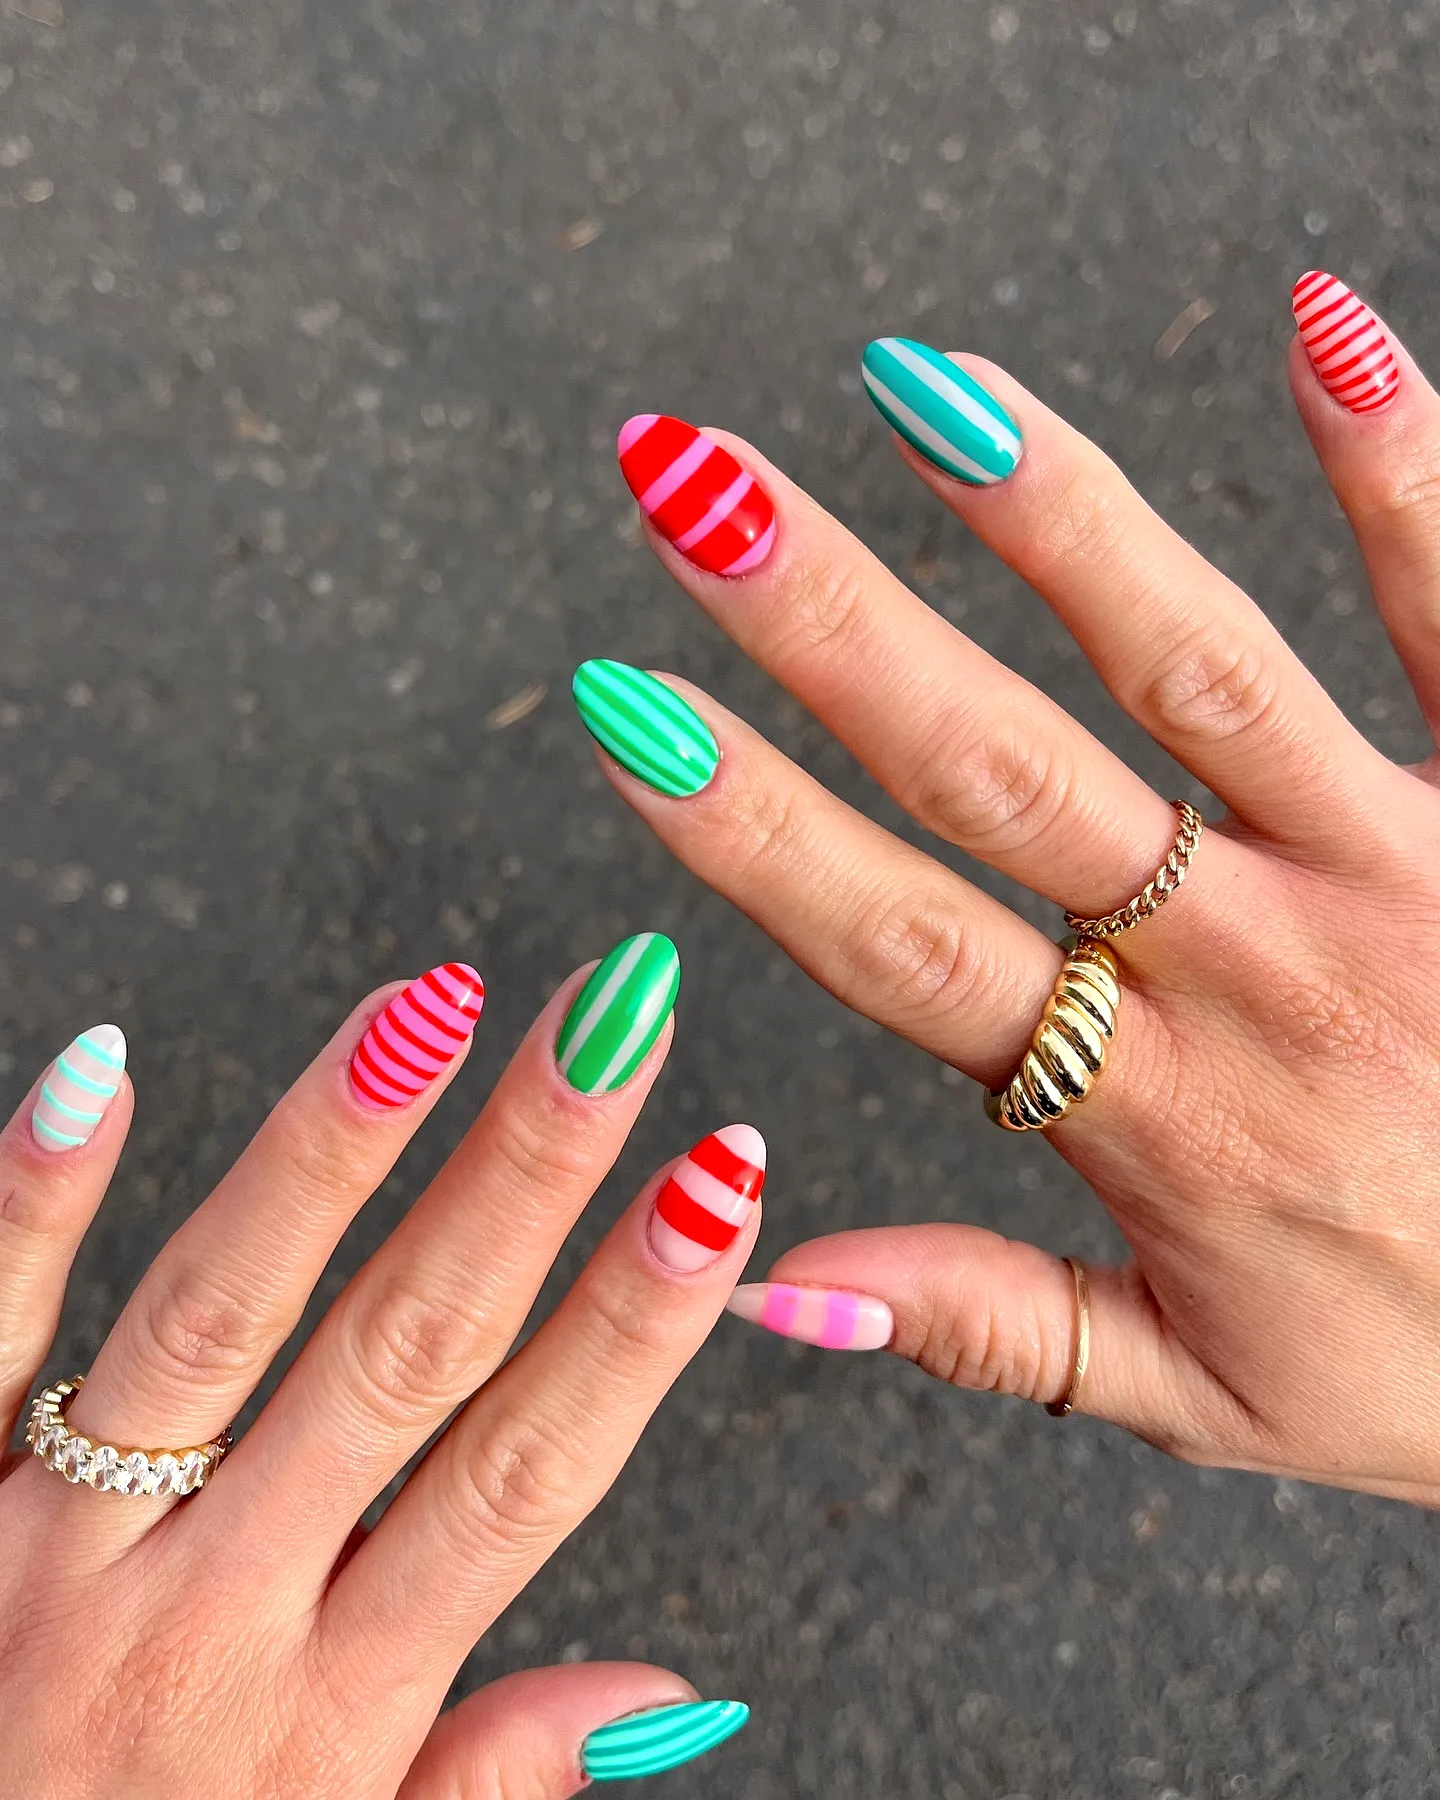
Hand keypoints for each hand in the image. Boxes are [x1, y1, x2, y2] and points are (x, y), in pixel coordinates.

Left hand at [0, 939, 758, 1794]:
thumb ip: (490, 1783)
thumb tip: (671, 1694)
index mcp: (332, 1710)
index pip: (524, 1473)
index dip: (634, 1320)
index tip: (721, 1180)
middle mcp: (210, 1608)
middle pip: (404, 1350)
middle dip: (526, 1173)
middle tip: (613, 1021)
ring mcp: (61, 1547)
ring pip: (220, 1312)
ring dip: (335, 1146)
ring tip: (430, 1006)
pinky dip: (37, 1201)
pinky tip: (102, 1069)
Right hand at [583, 276, 1439, 1503]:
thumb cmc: (1433, 1365)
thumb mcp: (1198, 1399)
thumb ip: (985, 1330)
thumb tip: (764, 1281)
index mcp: (1152, 1115)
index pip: (904, 946)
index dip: (753, 828)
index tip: (626, 710)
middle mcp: (1254, 971)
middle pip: (1007, 776)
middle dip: (836, 629)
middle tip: (697, 490)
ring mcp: (1389, 868)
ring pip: (1199, 673)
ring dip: (1055, 522)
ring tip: (919, 385)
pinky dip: (1394, 475)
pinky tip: (1320, 324)